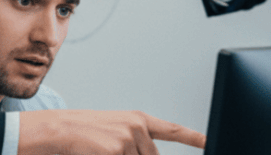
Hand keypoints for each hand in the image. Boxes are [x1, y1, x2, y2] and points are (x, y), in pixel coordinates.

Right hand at [19, 109, 204, 154]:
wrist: (59, 129)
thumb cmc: (86, 133)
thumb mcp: (115, 132)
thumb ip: (137, 144)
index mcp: (138, 119)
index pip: (173, 130)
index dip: (195, 138)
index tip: (211, 142)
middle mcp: (137, 127)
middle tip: (111, 151)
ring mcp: (128, 139)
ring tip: (102, 150)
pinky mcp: (116, 151)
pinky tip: (98, 153)